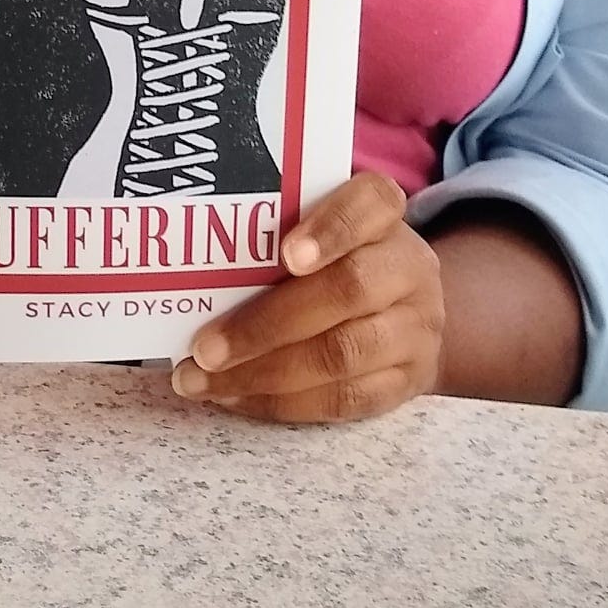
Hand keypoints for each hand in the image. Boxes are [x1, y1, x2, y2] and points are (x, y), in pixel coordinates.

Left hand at [170, 172, 443, 423]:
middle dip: (266, 324)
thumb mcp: (320, 227)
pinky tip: (235, 397)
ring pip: (343, 354)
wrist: (408, 310)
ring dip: (263, 373)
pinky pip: (344, 400)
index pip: (370, 204)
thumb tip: (193, 259)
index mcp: (384, 213)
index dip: (330, 229)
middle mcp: (408, 266)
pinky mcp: (408, 382)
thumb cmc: (338, 257)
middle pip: (348, 290)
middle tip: (203, 347)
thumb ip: (274, 232)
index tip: (285, 254)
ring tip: (203, 380)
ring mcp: (414, 328)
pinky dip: (282, 403)